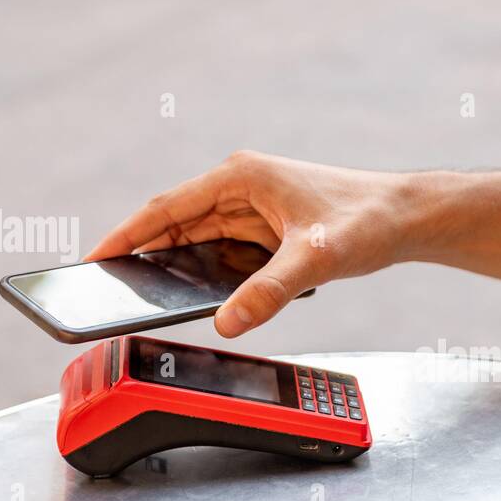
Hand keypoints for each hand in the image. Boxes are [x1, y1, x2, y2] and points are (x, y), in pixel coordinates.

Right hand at [86, 152, 413, 336]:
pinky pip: (224, 255)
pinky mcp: (267, 230)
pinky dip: (208, 275)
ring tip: (144, 300)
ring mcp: (253, 209)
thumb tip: (228, 322)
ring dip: (176, 269)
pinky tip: (198, 298)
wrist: (407, 219)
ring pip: (199, 243)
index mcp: (240, 177)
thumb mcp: (315, 259)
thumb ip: (269, 292)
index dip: (125, 235)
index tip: (92, 261)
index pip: (165, 208)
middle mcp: (240, 188)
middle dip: (143, 258)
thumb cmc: (367, 220)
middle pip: (175, 227)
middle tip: (109, 293)